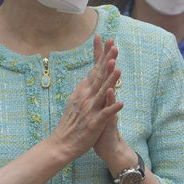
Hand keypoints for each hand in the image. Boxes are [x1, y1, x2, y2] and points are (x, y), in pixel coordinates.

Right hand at [48, 35, 122, 161]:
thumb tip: (89, 75)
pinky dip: (112, 108)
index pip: (93, 68)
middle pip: (98, 76)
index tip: (105, 38)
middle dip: (107, 60)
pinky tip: (121, 102)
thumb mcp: (76, 101)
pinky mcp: (94, 124)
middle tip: (114, 45)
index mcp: (83, 91)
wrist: (62, 144)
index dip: (100, 54)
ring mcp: (90, 110)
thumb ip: (84, 88)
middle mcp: (86, 97)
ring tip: (117, 68)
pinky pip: (105, 115)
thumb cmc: (71, 123)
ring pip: (102, 92)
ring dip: (110, 80)